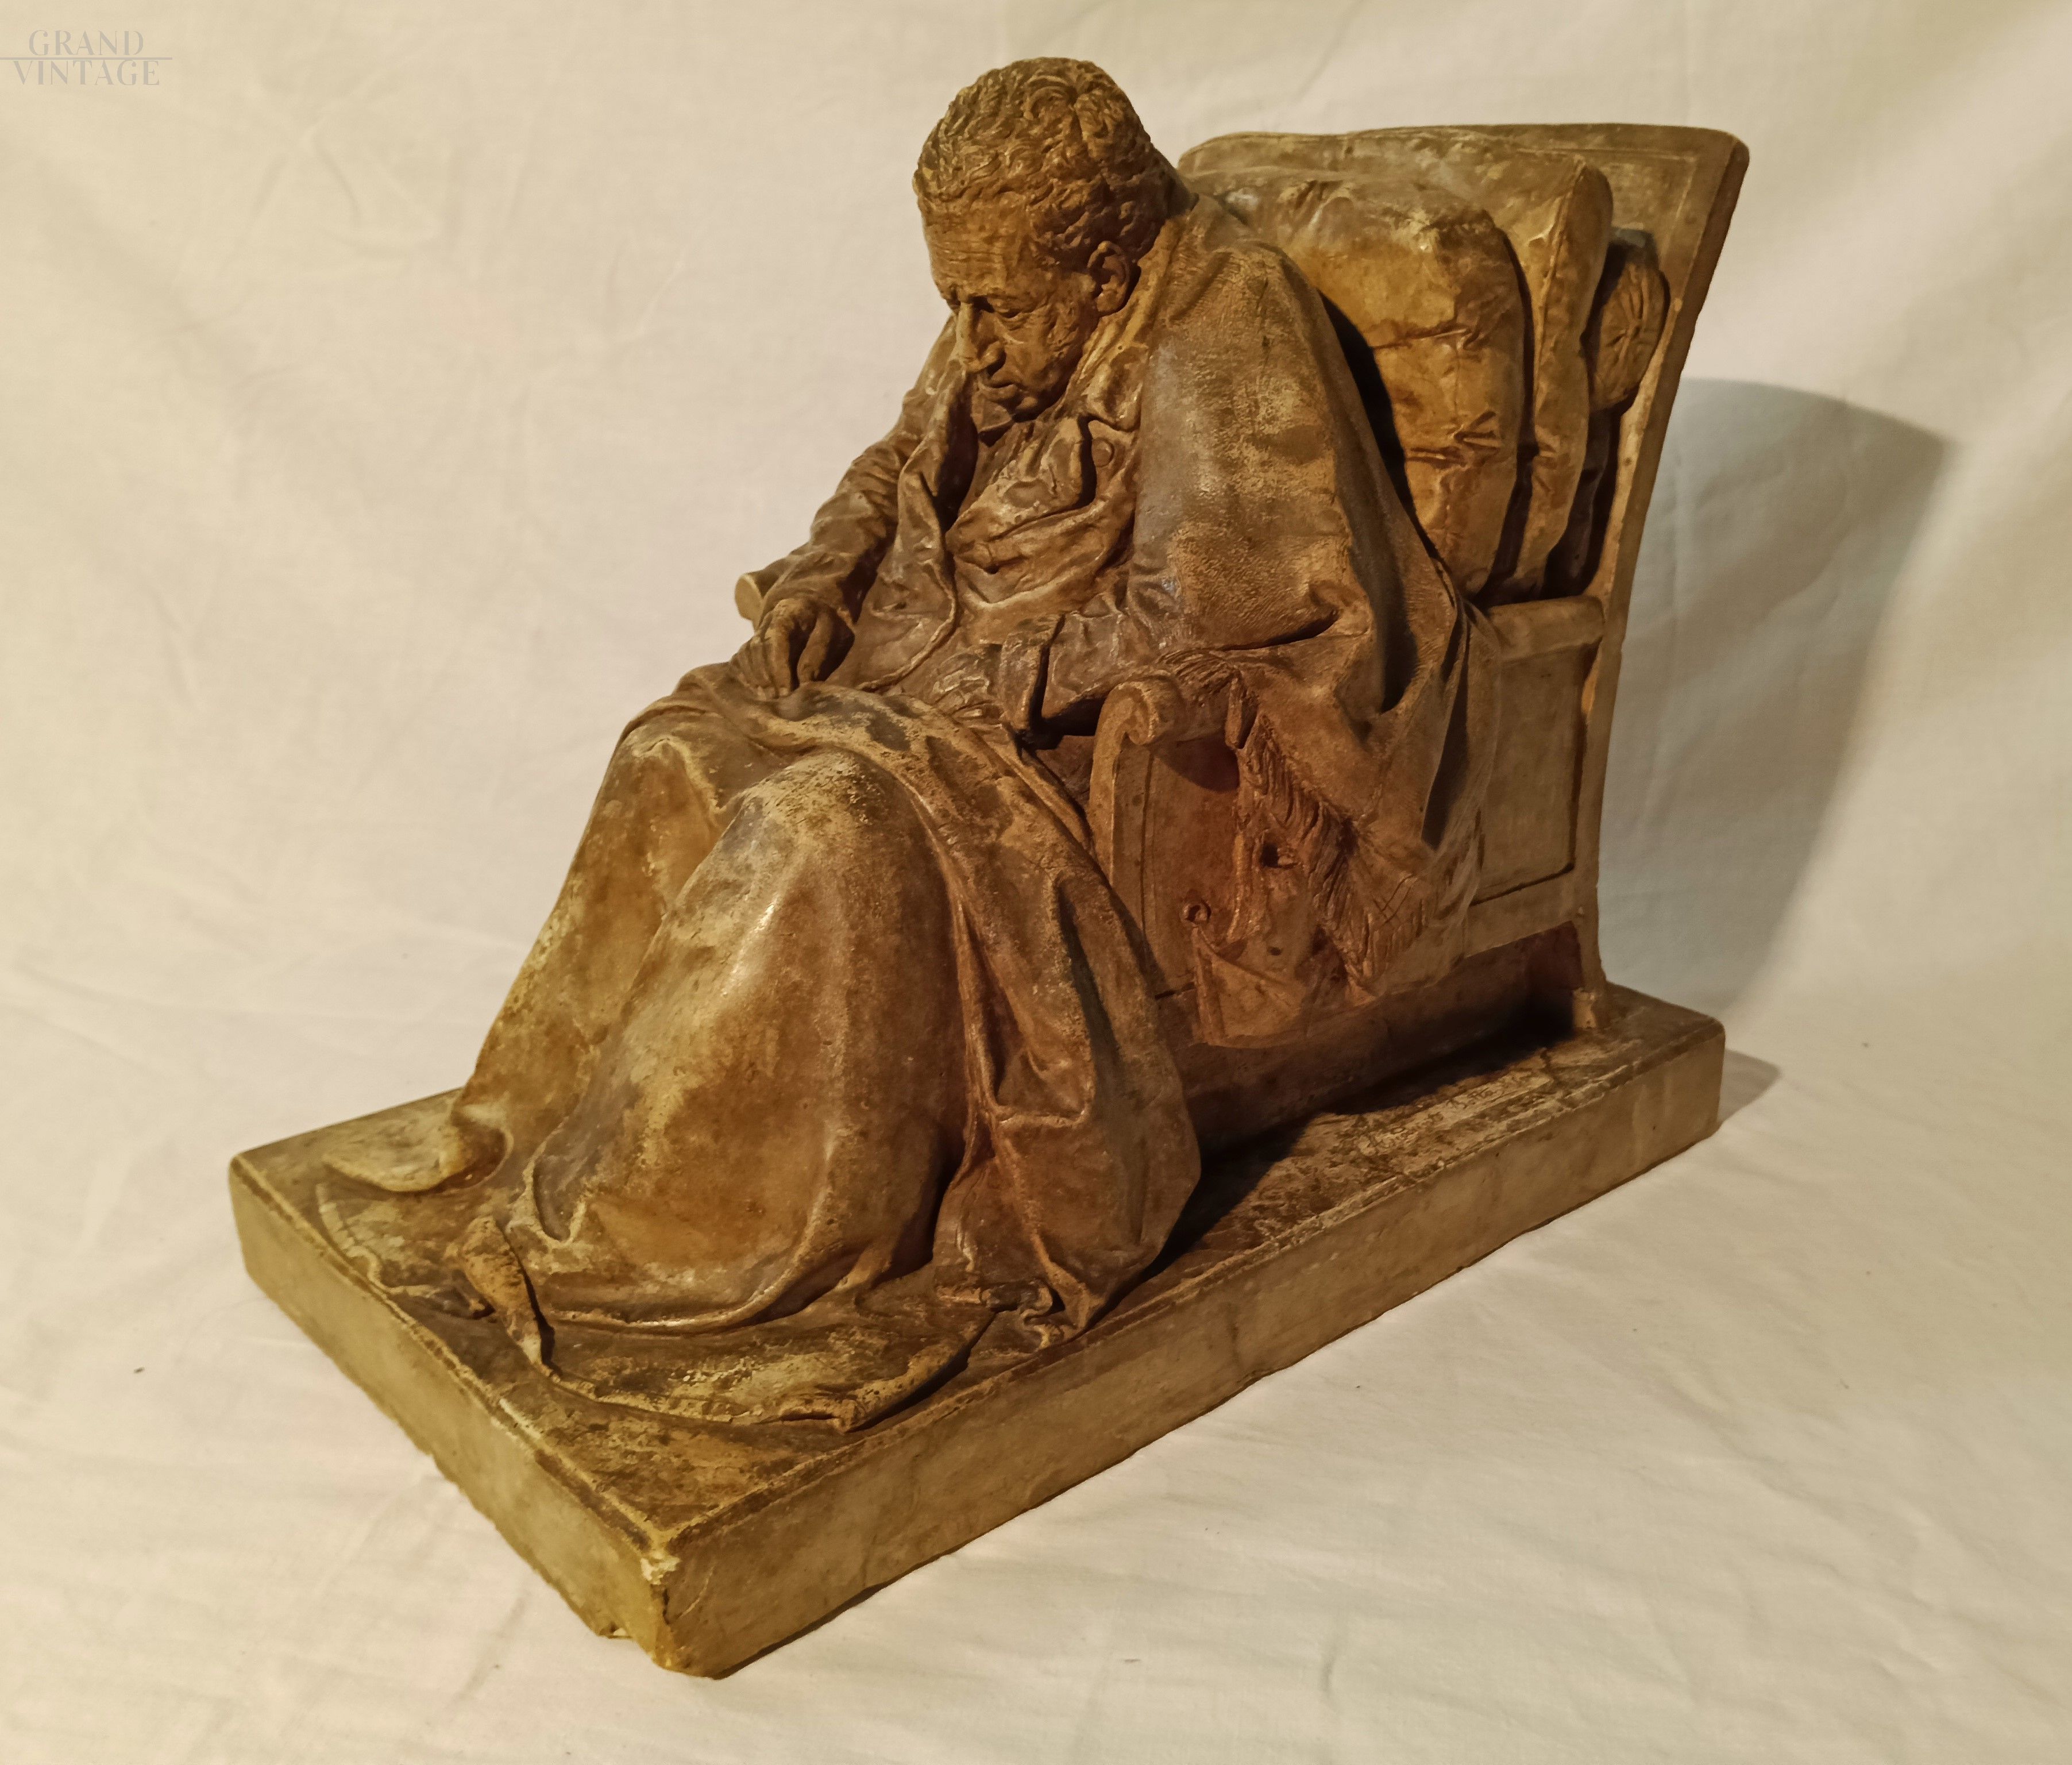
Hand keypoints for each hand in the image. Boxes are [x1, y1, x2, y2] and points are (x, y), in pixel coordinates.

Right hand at [732, 595, 850, 697]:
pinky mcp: (753, 641)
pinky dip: (744, 673)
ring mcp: (759, 630)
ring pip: (747, 652)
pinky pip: (740, 657)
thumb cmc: (826, 624)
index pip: (775, 638)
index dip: (778, 666)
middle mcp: (768, 619)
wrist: (815, 612)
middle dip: (766, 675)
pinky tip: (753, 688)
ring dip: (754, 676)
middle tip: (777, 697)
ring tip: (767, 696)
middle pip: (758, 647)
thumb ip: (819, 652)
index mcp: (788, 612)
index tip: (786, 690)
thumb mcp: (832, 633)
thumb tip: (804, 680)